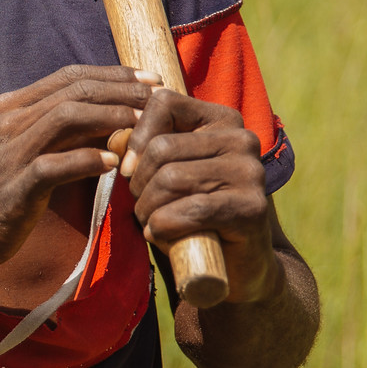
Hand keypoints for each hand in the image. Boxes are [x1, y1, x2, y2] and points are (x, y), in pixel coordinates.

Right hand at [0, 65, 160, 277]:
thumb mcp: (20, 149)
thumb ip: (56, 132)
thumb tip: (106, 122)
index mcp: (11, 107)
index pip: (68, 76)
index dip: (112, 73)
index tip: (146, 79)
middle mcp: (9, 121)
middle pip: (74, 90)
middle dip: (121, 89)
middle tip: (157, 96)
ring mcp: (10, 151)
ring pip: (67, 117)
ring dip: (112, 117)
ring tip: (143, 124)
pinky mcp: (14, 185)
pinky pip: (55, 165)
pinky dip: (87, 161)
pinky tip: (113, 165)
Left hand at [121, 89, 278, 304]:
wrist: (231, 264)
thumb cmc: (186, 211)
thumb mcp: (163, 170)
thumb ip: (141, 147)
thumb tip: (114, 139)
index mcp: (221, 119)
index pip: (163, 102)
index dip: (134, 137)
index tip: (128, 168)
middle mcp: (242, 138)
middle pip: (161, 147)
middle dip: (138, 183)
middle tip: (143, 206)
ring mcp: (252, 172)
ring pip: (170, 178)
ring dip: (148, 208)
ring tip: (153, 222)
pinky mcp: (252, 207)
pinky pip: (188, 210)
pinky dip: (162, 227)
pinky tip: (162, 236)